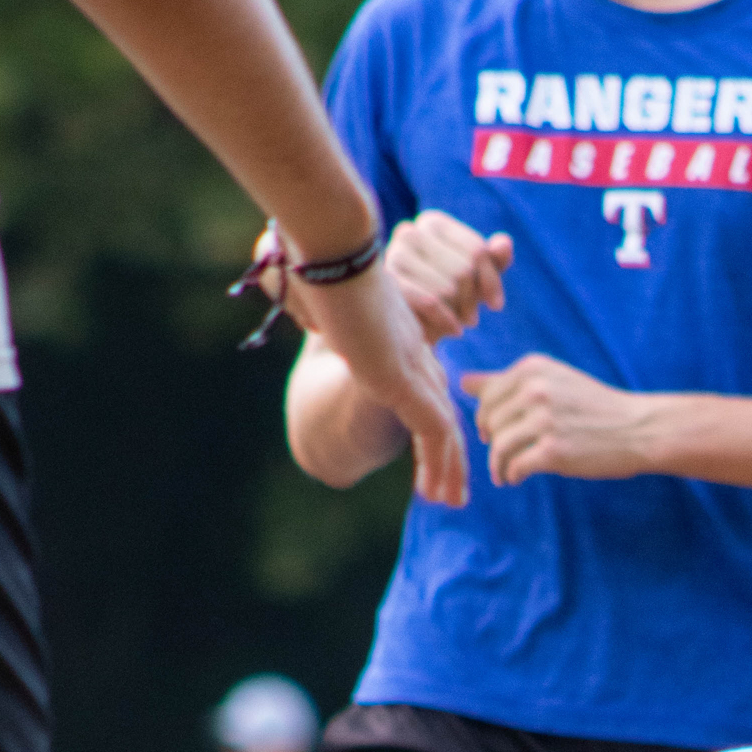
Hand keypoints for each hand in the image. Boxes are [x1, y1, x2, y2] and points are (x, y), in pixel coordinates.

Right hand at [274, 252, 468, 509]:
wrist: (330, 249)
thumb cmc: (318, 266)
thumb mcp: (322, 299)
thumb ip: (322, 312)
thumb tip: (295, 301)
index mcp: (398, 341)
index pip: (429, 391)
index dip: (437, 429)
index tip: (439, 460)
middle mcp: (410, 356)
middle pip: (443, 414)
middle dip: (451, 457)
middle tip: (457, 495)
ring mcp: (408, 367)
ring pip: (444, 428)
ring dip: (448, 469)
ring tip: (449, 502)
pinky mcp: (402, 377)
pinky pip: (434, 429)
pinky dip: (439, 462)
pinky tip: (435, 488)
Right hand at [383, 210, 513, 344]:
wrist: (416, 328)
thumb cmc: (451, 299)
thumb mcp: (478, 280)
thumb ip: (494, 260)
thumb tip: (505, 243)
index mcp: (433, 224)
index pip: (477, 251)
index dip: (492, 281)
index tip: (496, 304)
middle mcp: (409, 233)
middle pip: (464, 269)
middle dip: (474, 299)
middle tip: (472, 317)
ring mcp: (393, 257)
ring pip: (448, 288)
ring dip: (459, 311)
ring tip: (459, 320)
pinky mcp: (387, 285)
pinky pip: (429, 302)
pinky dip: (447, 320)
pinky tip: (453, 330)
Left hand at [460, 353, 655, 486]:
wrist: (637, 429)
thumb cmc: (594, 407)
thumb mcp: (552, 382)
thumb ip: (505, 382)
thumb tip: (462, 381)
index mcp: (532, 369)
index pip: (487, 397)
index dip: (485, 419)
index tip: (492, 433)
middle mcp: (535, 390)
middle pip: (489, 422)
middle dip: (491, 442)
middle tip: (502, 455)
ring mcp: (544, 421)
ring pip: (498, 446)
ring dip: (498, 464)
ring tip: (504, 473)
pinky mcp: (553, 451)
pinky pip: (514, 466)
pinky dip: (510, 475)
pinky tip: (516, 478)